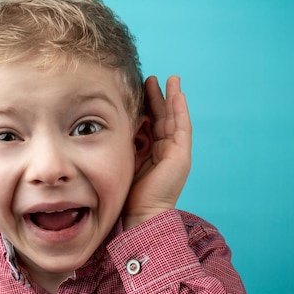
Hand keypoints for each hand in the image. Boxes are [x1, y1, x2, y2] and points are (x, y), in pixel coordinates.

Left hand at [122, 75, 191, 229]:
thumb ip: (124, 143)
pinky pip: (182, 127)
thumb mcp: (123, 160)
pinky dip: (181, 110)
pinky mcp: (182, 155)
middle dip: (158, 97)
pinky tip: (178, 95)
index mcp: (151, 153)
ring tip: (170, 79)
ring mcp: (176, 153)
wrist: (140, 215)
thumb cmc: (127, 193)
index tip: (138, 88)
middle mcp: (166, 151)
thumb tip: (110, 124)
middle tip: (151, 78)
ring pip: (174, 119)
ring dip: (172, 98)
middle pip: (163, 118)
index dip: (146, 105)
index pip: (150, 123)